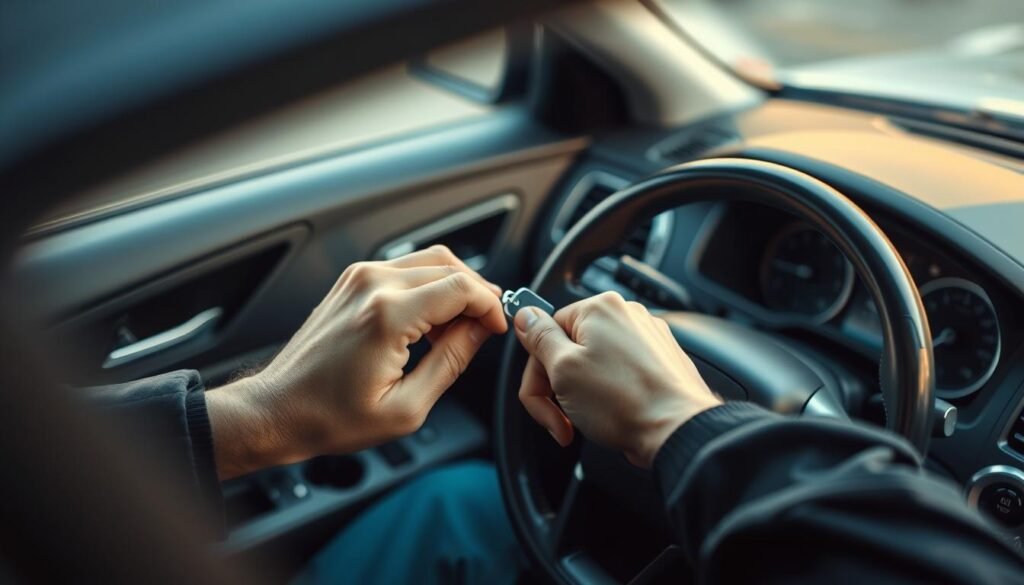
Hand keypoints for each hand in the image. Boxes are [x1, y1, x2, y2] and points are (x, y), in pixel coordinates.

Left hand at [208, 246, 506, 478]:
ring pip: (431, 261)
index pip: (462, 288)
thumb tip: (481, 331)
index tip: (498, 330)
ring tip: (457, 330)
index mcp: (387, 316)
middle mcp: (372, 285)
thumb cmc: (332, 417)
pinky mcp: (353, 280)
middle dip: (477, 295)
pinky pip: (407, 269)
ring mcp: (359, 277)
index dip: (490, 307)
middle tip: (485, 329)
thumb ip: (451, 361)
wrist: (279, 409)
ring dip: (455, 288)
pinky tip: (431, 322)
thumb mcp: (407, 407)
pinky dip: (430, 286)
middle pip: (450, 266)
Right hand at [514, 292, 720, 467]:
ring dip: (581, 394)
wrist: (677, 431)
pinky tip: (612, 415)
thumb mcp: (564, 369)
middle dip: (558, 388)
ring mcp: (647, 337)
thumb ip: (540, 337)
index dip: (538, 371)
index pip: (547, 330)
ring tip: (590, 419)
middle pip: (569, 348)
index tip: (542, 399)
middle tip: (560, 418)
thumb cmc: (625, 402)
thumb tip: (525, 315)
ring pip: (593, 364)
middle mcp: (626, 315)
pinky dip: (608, 395)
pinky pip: (619, 373)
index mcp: (600, 308)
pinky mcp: (660, 361)